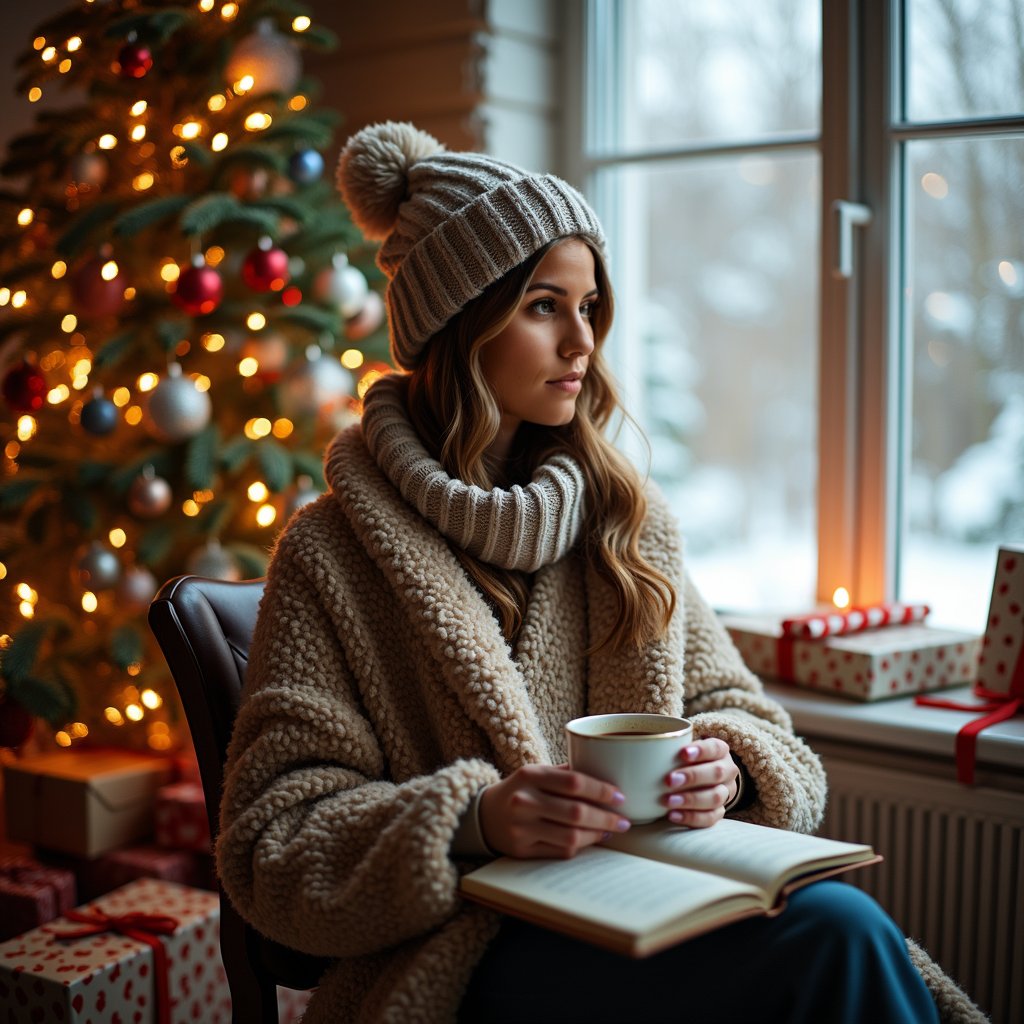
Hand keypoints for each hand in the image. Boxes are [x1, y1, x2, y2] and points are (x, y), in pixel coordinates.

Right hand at [478, 763, 630, 859]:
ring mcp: (521, 828)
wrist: (483, 815)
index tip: (620, 796)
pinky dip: (579, 847)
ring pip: (570, 837)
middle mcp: (524, 801)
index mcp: (530, 776)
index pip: (574, 782)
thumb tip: (606, 776)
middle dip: (606, 818)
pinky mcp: (521, 850)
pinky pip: (559, 852)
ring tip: (610, 831)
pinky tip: (589, 839)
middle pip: (576, 813)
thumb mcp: (537, 773)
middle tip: (623, 821)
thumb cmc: (520, 790)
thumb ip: (566, 773)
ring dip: (596, 835)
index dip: (601, 790)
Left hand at [663, 738, 738, 828]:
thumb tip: (642, 749)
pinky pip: (711, 818)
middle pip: (717, 773)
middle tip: (669, 780)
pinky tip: (672, 815)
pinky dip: (691, 817)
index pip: (715, 748)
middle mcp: (727, 771)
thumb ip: (669, 749)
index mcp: (720, 751)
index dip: (701, 750)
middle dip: (692, 776)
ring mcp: (725, 792)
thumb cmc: (683, 760)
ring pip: (716, 797)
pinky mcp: (720, 812)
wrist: (698, 779)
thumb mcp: (680, 750)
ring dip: (691, 799)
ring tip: (668, 801)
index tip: (682, 753)